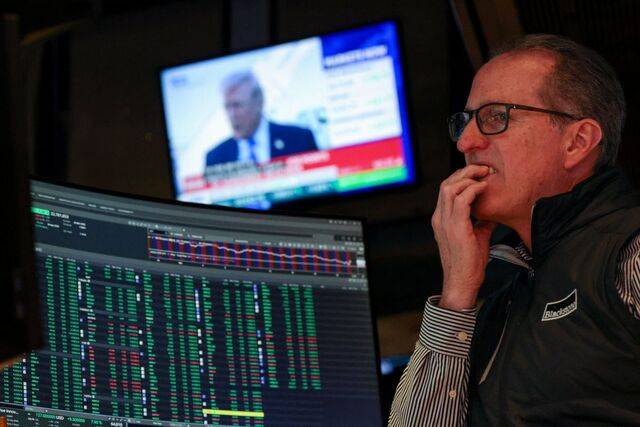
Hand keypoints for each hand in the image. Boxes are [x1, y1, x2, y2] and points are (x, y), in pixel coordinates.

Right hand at [431, 165, 496, 310]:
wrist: (462, 282)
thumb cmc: (469, 263)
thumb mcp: (477, 236)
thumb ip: (482, 222)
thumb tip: (495, 211)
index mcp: (442, 219)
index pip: (447, 190)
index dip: (462, 177)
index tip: (479, 174)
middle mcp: (439, 218)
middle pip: (446, 184)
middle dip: (465, 172)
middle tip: (483, 169)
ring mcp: (445, 222)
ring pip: (450, 187)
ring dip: (468, 177)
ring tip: (484, 175)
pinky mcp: (455, 228)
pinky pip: (461, 200)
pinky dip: (473, 190)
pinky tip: (484, 189)